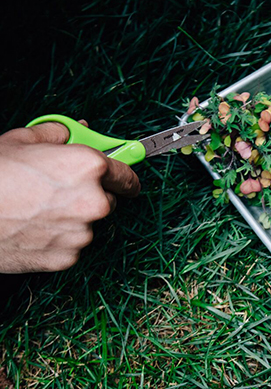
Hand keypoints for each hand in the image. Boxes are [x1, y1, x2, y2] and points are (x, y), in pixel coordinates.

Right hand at [0, 122, 139, 272]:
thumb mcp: (24, 140)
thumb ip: (59, 133)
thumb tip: (72, 131)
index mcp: (91, 166)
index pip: (127, 174)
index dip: (125, 177)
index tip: (126, 180)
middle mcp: (94, 200)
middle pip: (108, 200)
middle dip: (92, 196)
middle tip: (62, 192)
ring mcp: (81, 232)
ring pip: (89, 224)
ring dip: (74, 218)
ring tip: (39, 210)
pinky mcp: (66, 257)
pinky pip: (72, 245)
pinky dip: (59, 239)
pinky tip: (35, 228)